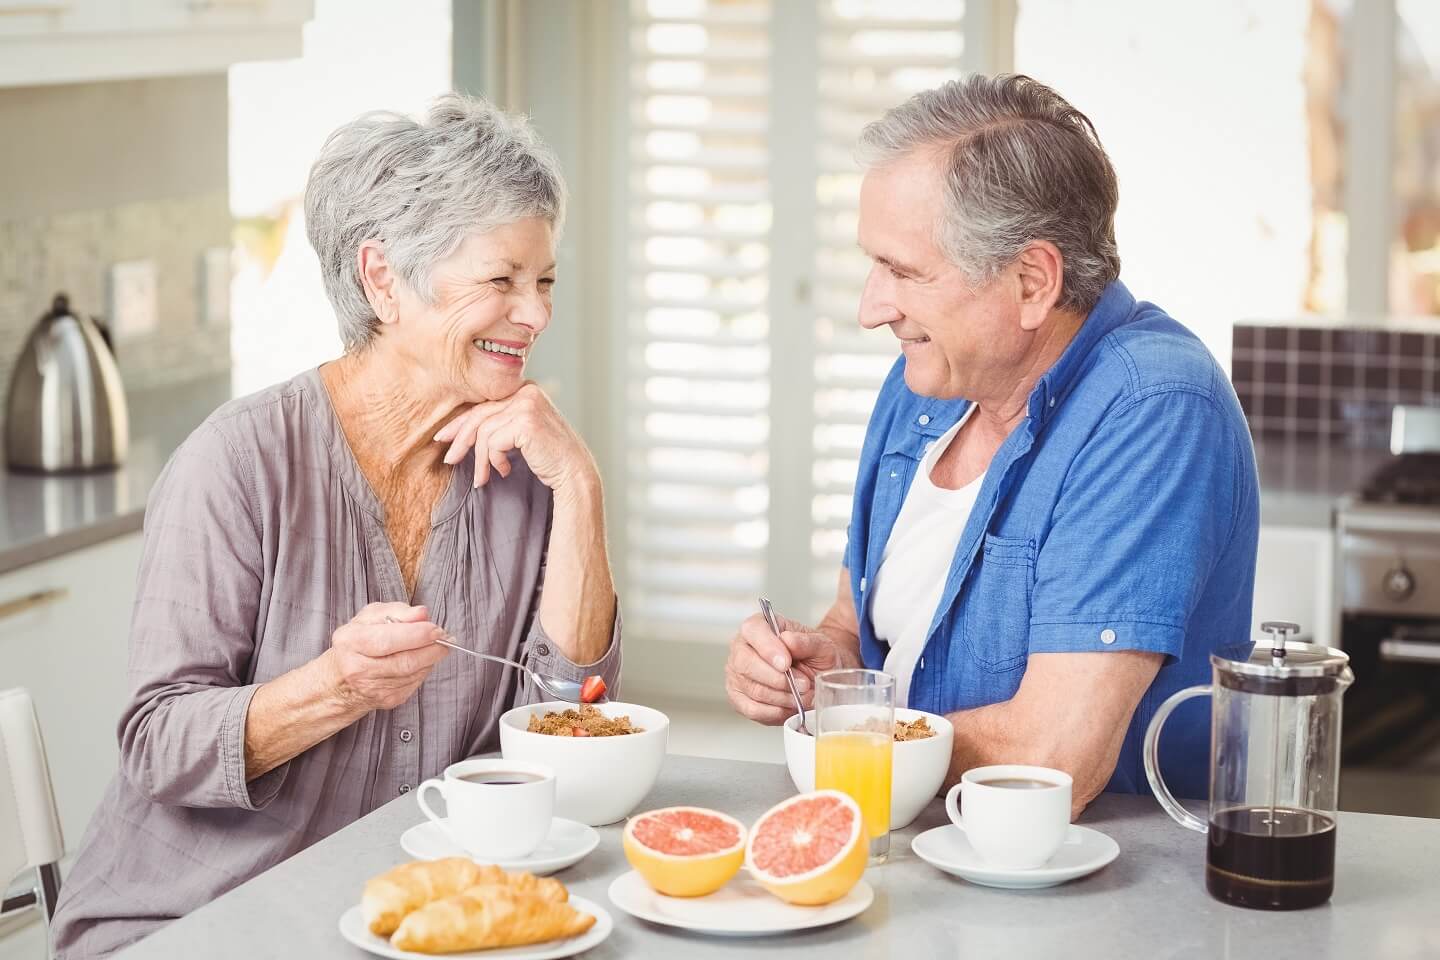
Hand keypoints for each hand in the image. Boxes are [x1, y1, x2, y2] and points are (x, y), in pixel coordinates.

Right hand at [323, 603, 448, 713]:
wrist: (340, 681)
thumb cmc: (357, 643)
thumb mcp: (370, 618)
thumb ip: (396, 611)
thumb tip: (421, 613)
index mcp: (351, 641)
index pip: (388, 640)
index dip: (417, 635)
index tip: (436, 629)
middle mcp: (358, 668)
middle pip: (404, 661)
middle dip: (431, 649)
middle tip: (444, 638)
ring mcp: (372, 688)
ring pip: (413, 673)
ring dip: (430, 658)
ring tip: (434, 646)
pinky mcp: (386, 700)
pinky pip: (414, 683)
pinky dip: (423, 669)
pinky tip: (420, 660)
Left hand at [433, 383, 598, 499]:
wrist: (574, 472)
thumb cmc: (548, 457)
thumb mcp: (521, 433)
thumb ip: (501, 422)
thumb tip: (461, 429)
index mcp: (526, 389)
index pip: (484, 404)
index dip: (461, 422)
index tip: (444, 438)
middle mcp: (526, 391)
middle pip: (479, 414)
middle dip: (460, 439)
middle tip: (449, 460)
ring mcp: (526, 404)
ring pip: (483, 431)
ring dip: (480, 459)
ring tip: (482, 478)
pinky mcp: (525, 421)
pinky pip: (492, 442)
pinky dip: (493, 461)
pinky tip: (504, 471)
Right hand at [724, 612, 849, 724]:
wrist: (816, 675)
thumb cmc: (814, 656)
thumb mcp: (821, 645)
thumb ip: (806, 642)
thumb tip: (789, 641)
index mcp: (758, 626)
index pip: (753, 630)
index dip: (768, 648)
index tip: (786, 663)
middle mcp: (741, 648)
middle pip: (746, 663)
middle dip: (778, 679)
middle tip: (803, 684)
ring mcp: (736, 674)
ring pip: (753, 689)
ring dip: (782, 696)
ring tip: (801, 695)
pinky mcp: (738, 698)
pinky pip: (752, 709)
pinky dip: (775, 711)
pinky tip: (788, 705)